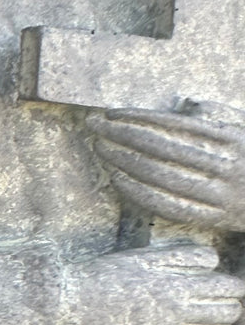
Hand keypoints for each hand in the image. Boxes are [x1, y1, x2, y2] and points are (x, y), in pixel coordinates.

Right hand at [56, 245, 244, 324]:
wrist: (69, 309)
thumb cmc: (103, 277)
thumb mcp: (142, 258)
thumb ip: (182, 257)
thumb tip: (214, 260)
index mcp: (178, 286)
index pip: (229, 289)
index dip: (235, 288)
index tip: (232, 287)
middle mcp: (179, 315)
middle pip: (227, 314)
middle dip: (230, 308)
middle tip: (223, 304)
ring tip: (212, 324)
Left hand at [88, 108, 244, 231]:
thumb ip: (218, 118)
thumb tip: (188, 107)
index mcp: (233, 138)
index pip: (175, 124)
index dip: (140, 117)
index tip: (112, 112)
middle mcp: (226, 165)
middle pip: (162, 148)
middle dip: (122, 134)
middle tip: (94, 125)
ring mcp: (220, 193)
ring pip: (161, 176)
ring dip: (125, 161)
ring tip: (101, 148)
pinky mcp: (214, 218)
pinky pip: (168, 205)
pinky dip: (139, 192)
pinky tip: (118, 180)